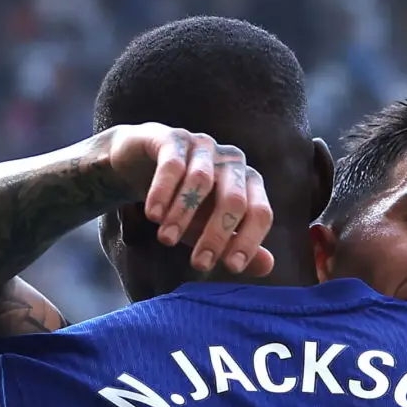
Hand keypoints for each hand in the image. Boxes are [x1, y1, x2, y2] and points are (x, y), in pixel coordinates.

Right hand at [98, 123, 275, 277]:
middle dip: (217, 235)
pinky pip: (172, 165)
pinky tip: (153, 216)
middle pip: (234, 199)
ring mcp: (204, 146)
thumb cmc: (183, 201)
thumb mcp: (207, 228)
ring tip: (167, 240)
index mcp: (249, 183)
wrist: (139, 166)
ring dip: (184, 215)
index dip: (250, 241)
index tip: (231, 268)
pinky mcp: (173, 138)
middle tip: (199, 264)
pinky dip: (163, 192)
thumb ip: (235, 245)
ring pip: (201, 181)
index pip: (260, 213)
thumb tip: (268, 266)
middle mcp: (232, 162)